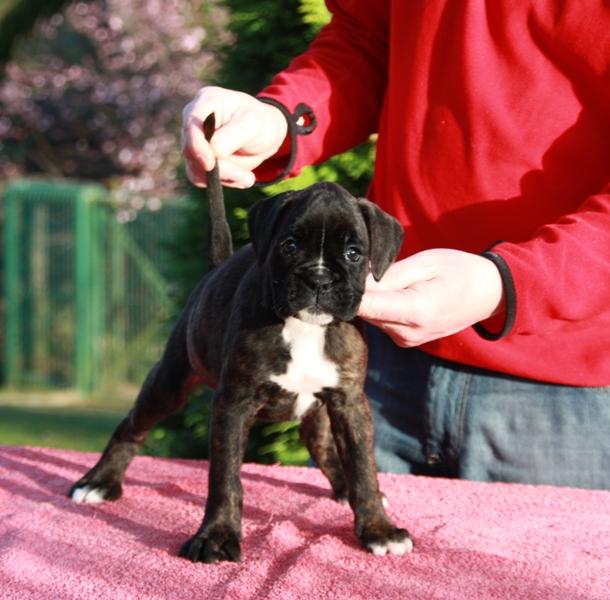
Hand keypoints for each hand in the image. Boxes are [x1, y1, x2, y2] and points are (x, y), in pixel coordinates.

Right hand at [181, 86, 287, 188]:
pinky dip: (225, 182)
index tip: (210, 165)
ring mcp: (195, 142)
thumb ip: (230, 137)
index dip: (196, 146)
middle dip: (218, 169)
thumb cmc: (259, 122)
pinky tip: (243, 177)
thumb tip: (212, 153)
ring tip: (247, 177)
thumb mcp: (252, 124)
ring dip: (224, 178)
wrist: (265, 135)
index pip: (191, 124)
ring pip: (196, 169)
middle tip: (244, 176)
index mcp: (206, 101)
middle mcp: (195, 121)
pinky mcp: (199, 160)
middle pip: (191, 151)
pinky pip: (204, 179)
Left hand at [357, 249, 504, 346]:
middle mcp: (408, 333)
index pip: (366, 307)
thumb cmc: (459, 271)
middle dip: (358, 292)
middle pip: (365, 313)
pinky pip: (381, 322)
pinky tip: (391, 291)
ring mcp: (407, 340)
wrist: (488, 295)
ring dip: (370, 299)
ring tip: (381, 278)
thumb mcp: (424, 263)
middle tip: (358, 268)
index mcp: (415, 312)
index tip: (334, 278)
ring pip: (371, 318)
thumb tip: (356, 281)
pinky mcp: (405, 341)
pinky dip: (380, 307)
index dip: (347, 293)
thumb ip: (388, 275)